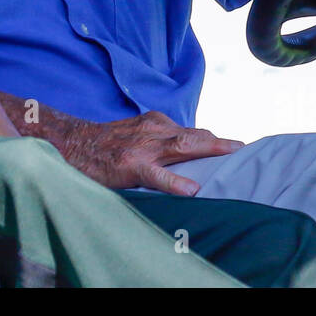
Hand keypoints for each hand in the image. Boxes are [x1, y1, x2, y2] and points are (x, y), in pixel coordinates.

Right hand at [60, 110, 243, 195]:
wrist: (72, 142)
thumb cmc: (108, 143)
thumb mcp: (137, 133)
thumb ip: (161, 141)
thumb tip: (191, 153)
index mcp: (156, 124)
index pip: (192, 132)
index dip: (215, 141)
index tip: (238, 148)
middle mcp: (153, 131)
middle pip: (194, 136)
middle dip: (220, 143)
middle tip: (244, 149)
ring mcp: (143, 147)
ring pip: (182, 147)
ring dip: (208, 151)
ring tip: (231, 157)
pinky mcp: (131, 165)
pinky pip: (157, 175)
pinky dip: (175, 182)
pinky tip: (191, 190)